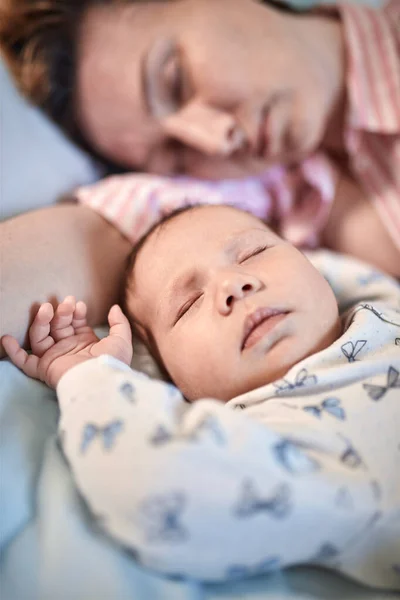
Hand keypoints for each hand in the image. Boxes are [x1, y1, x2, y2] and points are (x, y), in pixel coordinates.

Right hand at [1, 296, 132, 387]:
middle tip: (66, 302)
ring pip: (41, 336)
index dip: (76, 312)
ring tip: (47, 308)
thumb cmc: (111, 363)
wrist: (100, 382)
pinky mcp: (44, 369)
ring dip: (42, 321)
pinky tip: (6, 337)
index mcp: (85, 343)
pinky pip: (25, 362)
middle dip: (61, 313)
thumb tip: (114, 307)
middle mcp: (68, 349)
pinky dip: (14, 352)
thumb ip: (119, 323)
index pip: (75, 322)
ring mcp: (55, 358)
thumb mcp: (121, 340)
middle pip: (58, 326)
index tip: (79, 305)